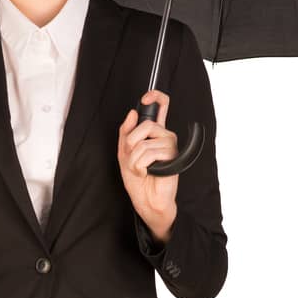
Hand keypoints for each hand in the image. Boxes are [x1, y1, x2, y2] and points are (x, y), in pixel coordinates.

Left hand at [118, 90, 178, 240]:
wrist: (145, 200)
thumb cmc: (138, 180)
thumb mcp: (123, 153)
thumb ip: (126, 132)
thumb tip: (133, 113)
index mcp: (155, 133)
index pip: (161, 107)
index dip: (156, 97)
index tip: (146, 98)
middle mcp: (165, 136)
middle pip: (146, 124)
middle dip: (131, 143)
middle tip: (132, 157)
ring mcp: (170, 146)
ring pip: (144, 143)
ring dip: (134, 160)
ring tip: (140, 170)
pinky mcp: (173, 157)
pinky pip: (150, 153)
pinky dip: (141, 165)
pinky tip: (147, 173)